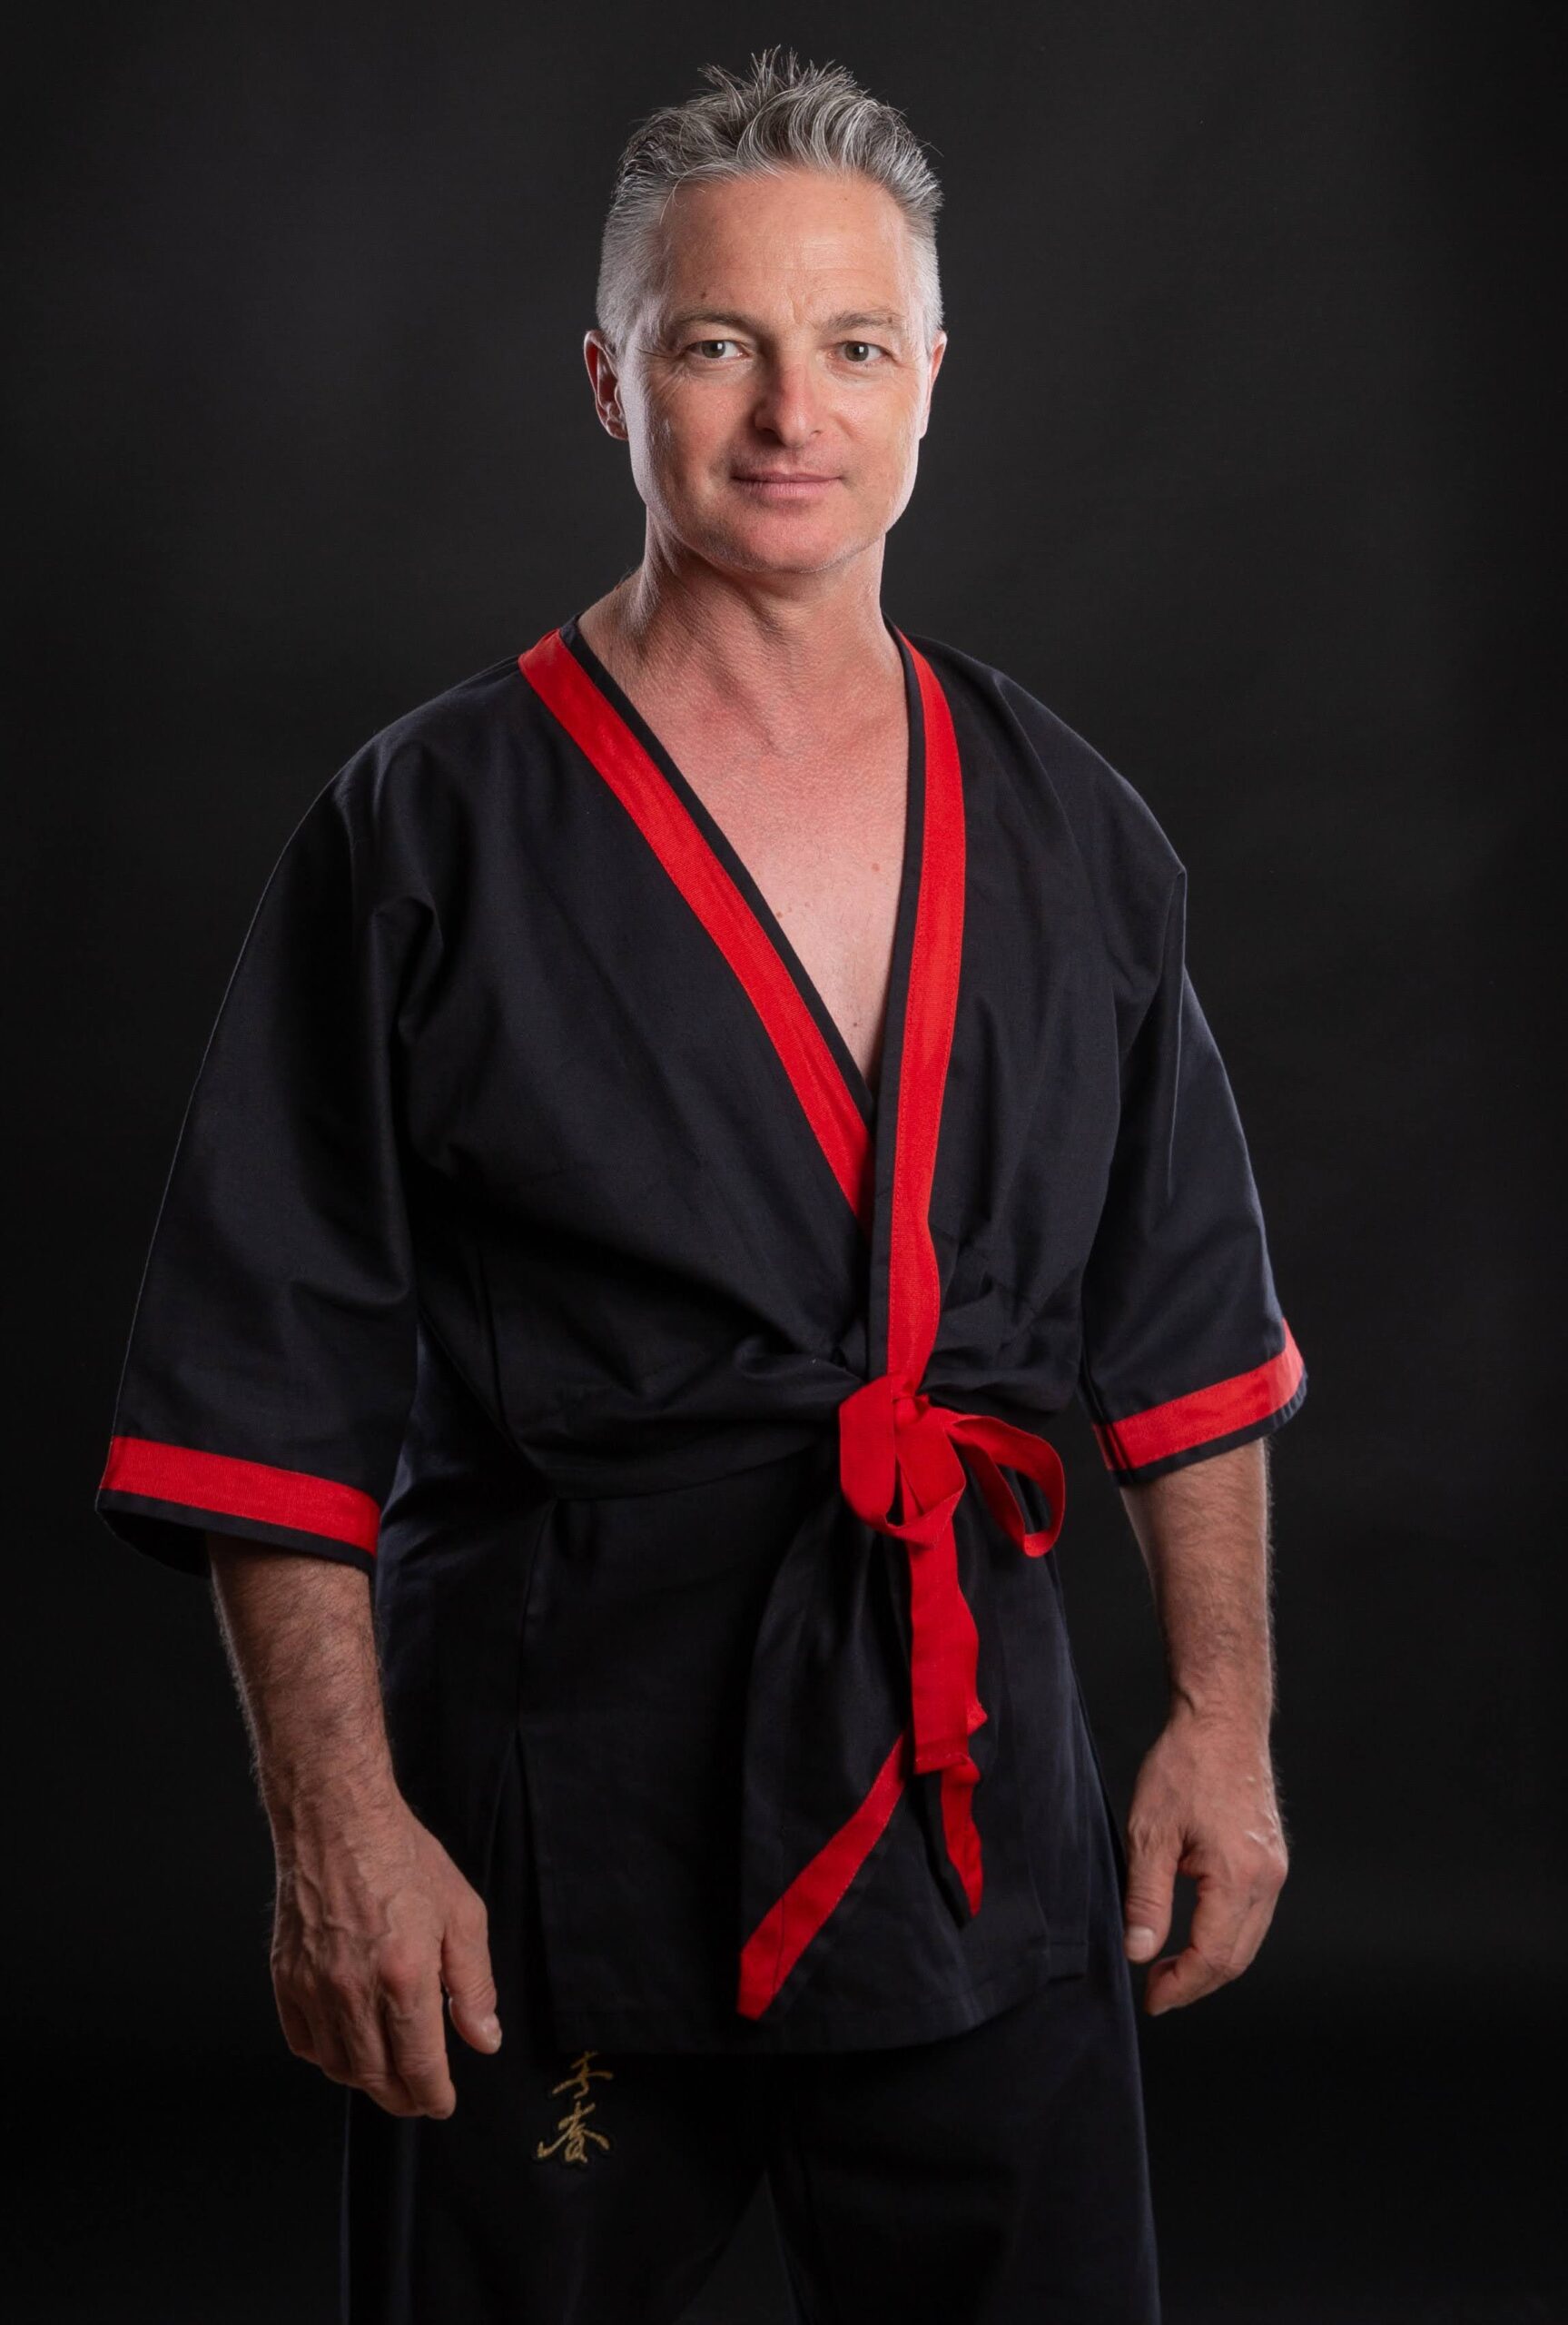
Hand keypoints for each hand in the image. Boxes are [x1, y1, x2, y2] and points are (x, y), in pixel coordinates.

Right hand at [269, 1791, 501, 2116]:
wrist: (338, 1820)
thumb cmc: (403, 1858)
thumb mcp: (462, 1913)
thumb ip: (474, 1984)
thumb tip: (484, 2039)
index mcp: (404, 1975)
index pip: (420, 2065)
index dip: (434, 2095)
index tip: (443, 2103)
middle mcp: (354, 1990)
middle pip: (376, 2077)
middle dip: (403, 2098)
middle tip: (419, 2096)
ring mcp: (314, 1987)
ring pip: (338, 2067)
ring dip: (366, 2081)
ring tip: (388, 2074)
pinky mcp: (285, 1978)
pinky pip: (303, 2041)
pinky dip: (326, 2056)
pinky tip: (347, 2045)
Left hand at [1120, 1709, 1288, 2014]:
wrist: (1221, 1720)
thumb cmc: (1184, 1765)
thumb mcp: (1149, 1833)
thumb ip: (1146, 1899)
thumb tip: (1139, 1952)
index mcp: (1239, 1877)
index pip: (1213, 1957)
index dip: (1180, 1986)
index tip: (1151, 1999)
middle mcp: (1267, 1878)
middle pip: (1237, 1958)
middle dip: (1196, 1983)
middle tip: (1157, 1991)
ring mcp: (1274, 1868)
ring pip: (1249, 1939)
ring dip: (1212, 1962)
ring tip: (1169, 1967)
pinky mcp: (1271, 1858)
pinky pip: (1253, 1914)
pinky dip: (1225, 1935)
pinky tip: (1195, 1932)